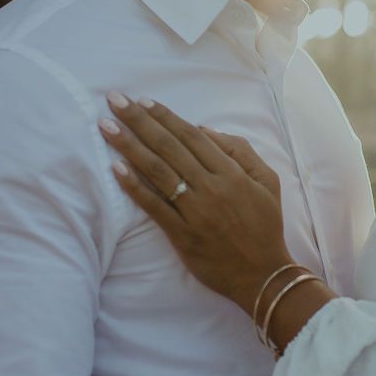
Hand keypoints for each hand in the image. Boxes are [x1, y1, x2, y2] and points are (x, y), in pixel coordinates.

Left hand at [99, 93, 291, 309]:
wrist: (263, 275)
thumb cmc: (265, 226)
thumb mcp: (268, 182)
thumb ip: (241, 152)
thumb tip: (206, 130)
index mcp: (231, 172)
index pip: (191, 136)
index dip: (165, 117)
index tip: (142, 101)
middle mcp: (211, 187)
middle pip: (169, 147)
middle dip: (139, 120)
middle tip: (114, 100)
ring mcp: (195, 212)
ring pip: (157, 171)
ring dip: (129, 146)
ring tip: (106, 127)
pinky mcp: (182, 235)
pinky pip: (154, 206)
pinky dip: (134, 187)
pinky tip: (115, 168)